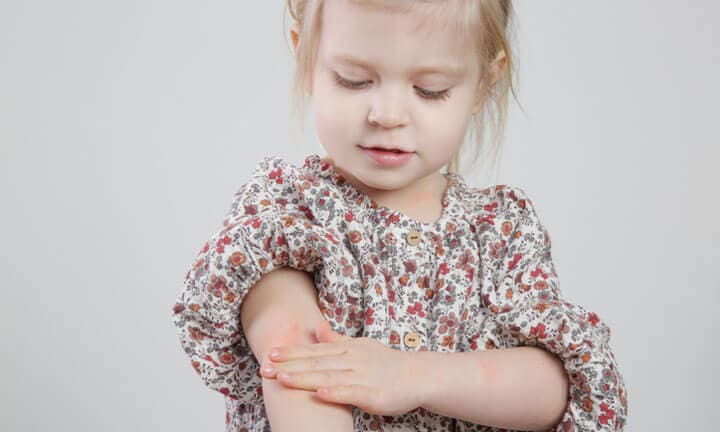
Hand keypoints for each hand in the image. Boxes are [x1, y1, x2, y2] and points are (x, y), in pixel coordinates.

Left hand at [260, 320, 421, 415]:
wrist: (417, 375)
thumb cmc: (386, 362)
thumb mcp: (361, 346)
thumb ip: (337, 339)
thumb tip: (317, 327)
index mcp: (347, 350)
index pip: (314, 351)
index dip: (291, 352)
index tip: (270, 353)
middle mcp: (351, 361)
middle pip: (315, 364)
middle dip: (289, 366)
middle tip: (265, 367)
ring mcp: (362, 377)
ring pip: (328, 377)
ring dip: (304, 378)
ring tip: (283, 379)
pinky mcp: (372, 394)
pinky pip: (351, 393)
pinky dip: (335, 393)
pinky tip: (318, 394)